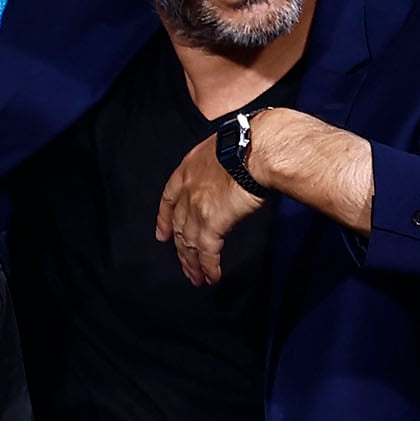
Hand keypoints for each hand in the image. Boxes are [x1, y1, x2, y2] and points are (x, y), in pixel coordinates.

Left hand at [156, 133, 265, 285]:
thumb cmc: (251, 141)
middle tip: (184, 266)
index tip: (162, 235)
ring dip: (192, 264)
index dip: (163, 220)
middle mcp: (187, 191)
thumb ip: (218, 166)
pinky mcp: (212, 223)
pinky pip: (206, 252)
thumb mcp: (223, 148)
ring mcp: (196, 209)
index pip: (168, 201)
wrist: (258, 148)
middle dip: (180, 249)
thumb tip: (233, 173)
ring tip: (196, 279)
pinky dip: (208, 266)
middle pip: (177, 227)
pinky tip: (211, 277)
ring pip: (188, 243)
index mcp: (187, 171)